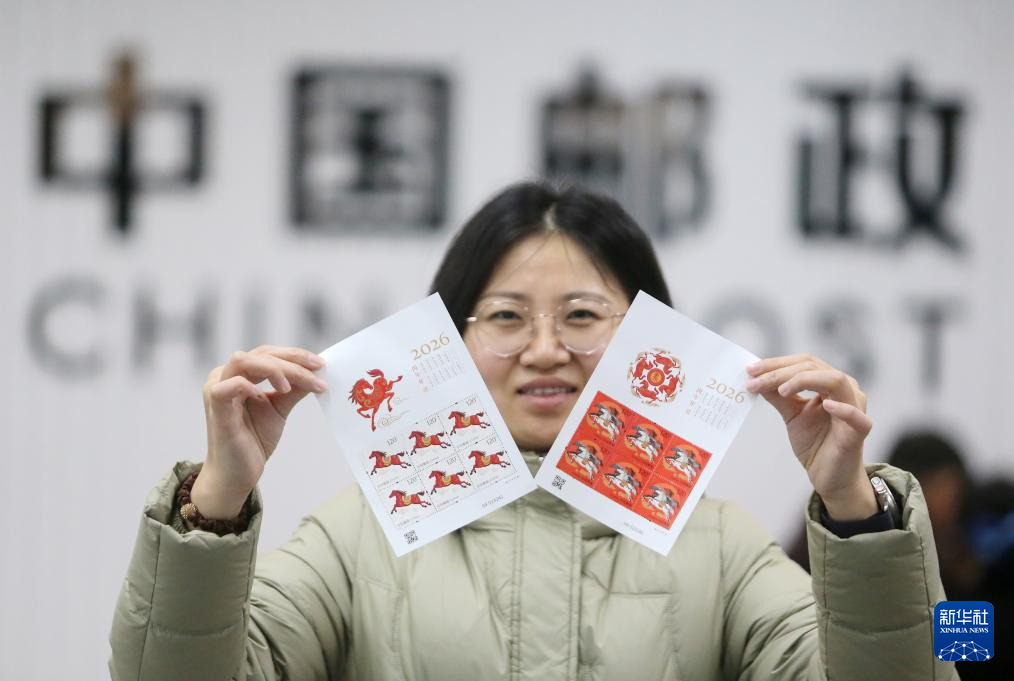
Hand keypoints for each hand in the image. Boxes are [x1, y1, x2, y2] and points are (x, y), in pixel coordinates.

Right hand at [192, 345, 326, 518]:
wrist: (238, 473)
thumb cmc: (254, 439)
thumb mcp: (280, 408)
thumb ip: (295, 389)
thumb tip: (317, 371)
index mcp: (239, 374)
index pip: (268, 353)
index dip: (295, 355)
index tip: (320, 365)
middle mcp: (224, 376)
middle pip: (260, 353)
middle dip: (292, 361)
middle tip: (316, 373)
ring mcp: (216, 390)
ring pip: (243, 360)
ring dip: (273, 369)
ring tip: (289, 388)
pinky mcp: (215, 408)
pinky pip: (228, 386)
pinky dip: (249, 385)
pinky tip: (269, 395)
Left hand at [744, 353, 877, 520]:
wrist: (829, 476)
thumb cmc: (815, 443)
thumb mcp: (792, 415)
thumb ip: (778, 396)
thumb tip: (756, 378)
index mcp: (829, 383)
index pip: (804, 363)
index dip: (776, 363)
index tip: (750, 370)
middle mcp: (845, 389)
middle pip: (814, 367)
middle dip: (781, 371)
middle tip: (755, 379)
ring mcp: (856, 408)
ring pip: (835, 380)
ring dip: (804, 380)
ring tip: (781, 390)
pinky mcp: (860, 431)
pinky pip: (856, 416)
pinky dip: (843, 408)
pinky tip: (826, 405)